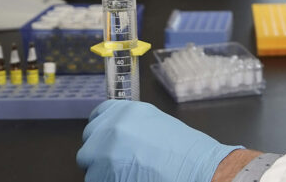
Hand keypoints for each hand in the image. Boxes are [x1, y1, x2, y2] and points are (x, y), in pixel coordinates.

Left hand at [77, 100, 241, 181]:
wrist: (197, 169)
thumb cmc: (185, 152)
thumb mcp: (156, 124)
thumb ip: (131, 126)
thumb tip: (117, 138)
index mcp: (125, 111)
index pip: (97, 117)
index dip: (101, 133)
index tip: (106, 142)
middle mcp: (110, 127)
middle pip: (89, 144)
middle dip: (100, 156)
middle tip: (122, 165)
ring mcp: (102, 151)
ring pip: (90, 167)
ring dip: (104, 173)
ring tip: (131, 175)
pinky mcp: (100, 175)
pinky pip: (95, 181)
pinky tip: (131, 181)